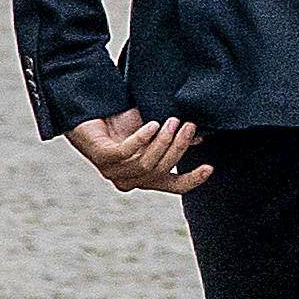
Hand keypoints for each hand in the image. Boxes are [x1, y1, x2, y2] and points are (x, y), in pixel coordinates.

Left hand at [67, 112, 213, 195]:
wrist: (88, 113)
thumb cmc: (121, 123)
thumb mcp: (153, 131)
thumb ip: (172, 138)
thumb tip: (198, 137)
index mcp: (144, 178)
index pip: (173, 186)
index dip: (192, 180)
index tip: (209, 167)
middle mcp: (129, 180)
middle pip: (162, 171)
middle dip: (178, 148)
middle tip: (188, 126)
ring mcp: (114, 171)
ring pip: (146, 164)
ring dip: (163, 141)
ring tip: (171, 121)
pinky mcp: (102, 158)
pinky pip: (126, 152)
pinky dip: (141, 138)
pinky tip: (151, 124)